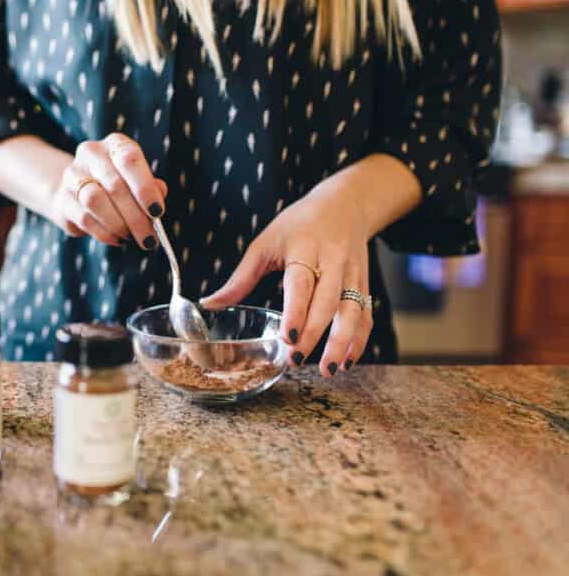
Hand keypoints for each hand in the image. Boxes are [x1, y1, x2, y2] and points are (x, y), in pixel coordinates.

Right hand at [49, 133, 167, 248]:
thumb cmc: (118, 185)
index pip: (129, 160)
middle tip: (148, 238)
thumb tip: (156, 203)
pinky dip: (105, 233)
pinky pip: (85, 219)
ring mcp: (72, 176)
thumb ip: (151, 188)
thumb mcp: (138, 180)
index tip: (157, 212)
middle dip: (135, 217)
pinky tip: (117, 238)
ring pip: (96, 201)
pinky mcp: (63, 200)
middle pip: (114, 185)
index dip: (144, 188)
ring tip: (131, 236)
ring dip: (118, 225)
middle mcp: (91, 154)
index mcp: (115, 144)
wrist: (77, 191)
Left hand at [200, 180, 372, 377]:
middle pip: (328, 302)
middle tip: (296, 360)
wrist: (344, 204)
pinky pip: (366, 315)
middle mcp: (333, 261)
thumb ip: (240, 278)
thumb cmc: (298, 224)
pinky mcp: (364, 283)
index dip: (296, 312)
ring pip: (353, 312)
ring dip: (342, 343)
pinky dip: (359, 340)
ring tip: (327, 370)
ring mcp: (352, 273)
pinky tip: (346, 361)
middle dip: (314, 334)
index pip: (301, 284)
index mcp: (304, 249)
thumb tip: (209, 304)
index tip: (288, 338)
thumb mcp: (265, 243)